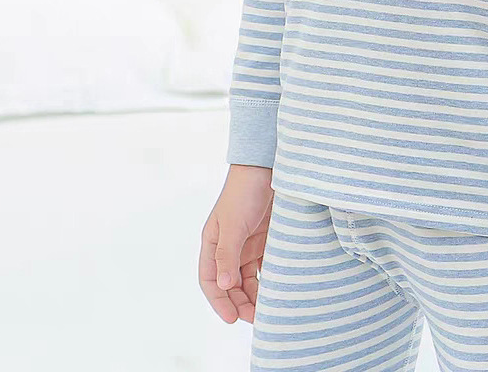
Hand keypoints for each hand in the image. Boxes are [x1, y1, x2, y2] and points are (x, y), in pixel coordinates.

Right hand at [198, 164, 274, 324]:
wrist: (269, 167)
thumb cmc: (244, 192)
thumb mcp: (233, 224)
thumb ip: (227, 255)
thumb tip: (223, 285)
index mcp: (212, 243)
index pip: (210, 280)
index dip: (219, 301)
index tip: (232, 318)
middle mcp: (228, 247)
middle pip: (229, 284)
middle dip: (239, 303)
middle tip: (255, 319)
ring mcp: (246, 245)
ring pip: (247, 280)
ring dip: (254, 296)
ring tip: (267, 310)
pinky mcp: (264, 241)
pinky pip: (264, 268)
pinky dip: (268, 281)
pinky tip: (277, 291)